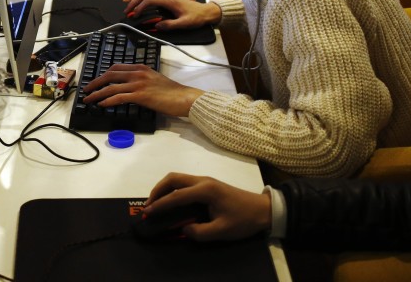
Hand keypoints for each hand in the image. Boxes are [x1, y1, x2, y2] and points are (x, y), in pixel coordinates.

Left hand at [81, 64, 202, 116]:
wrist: (183, 97)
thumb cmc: (172, 92)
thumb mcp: (154, 79)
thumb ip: (141, 79)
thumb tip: (128, 87)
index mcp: (140, 68)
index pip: (116, 67)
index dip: (103, 74)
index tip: (96, 80)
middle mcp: (137, 73)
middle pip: (110, 74)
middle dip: (95, 82)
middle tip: (86, 89)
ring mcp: (138, 84)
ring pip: (111, 87)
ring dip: (97, 93)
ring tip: (89, 99)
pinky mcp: (140, 95)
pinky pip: (119, 97)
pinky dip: (108, 100)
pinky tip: (101, 104)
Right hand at [125, 0, 219, 29]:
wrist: (206, 12)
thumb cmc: (197, 17)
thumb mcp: (185, 23)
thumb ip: (171, 25)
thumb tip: (157, 26)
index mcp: (169, 0)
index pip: (149, 0)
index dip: (140, 7)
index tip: (135, 15)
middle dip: (135, 2)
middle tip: (127, 11)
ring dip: (138, 1)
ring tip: (131, 10)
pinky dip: (143, 2)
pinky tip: (141, 9)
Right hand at [145, 172, 271, 241]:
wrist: (262, 209)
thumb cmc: (243, 219)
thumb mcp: (222, 231)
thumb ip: (200, 232)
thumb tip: (184, 229)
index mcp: (205, 190)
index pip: (176, 196)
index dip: (161, 204)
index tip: (148, 212)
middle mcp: (202, 180)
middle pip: (173, 178)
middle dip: (157, 190)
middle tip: (149, 205)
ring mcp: (205, 180)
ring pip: (178, 178)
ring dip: (164, 188)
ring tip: (156, 203)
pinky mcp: (208, 184)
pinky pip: (184, 182)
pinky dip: (172, 189)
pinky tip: (171, 201)